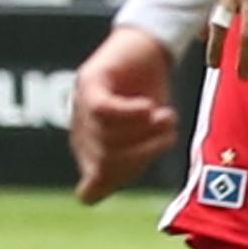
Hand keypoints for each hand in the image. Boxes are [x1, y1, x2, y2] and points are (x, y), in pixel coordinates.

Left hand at [70, 27, 181, 203]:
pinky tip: (149, 107)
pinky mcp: (91, 83)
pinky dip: (131, 113)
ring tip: (165, 115)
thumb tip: (84, 199)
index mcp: (91, 154)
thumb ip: (128, 164)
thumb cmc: (149, 95)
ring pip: (107, 138)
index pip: (92, 191)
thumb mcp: (147, 139)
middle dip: (144, 153)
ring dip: (146, 130)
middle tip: (166, 133)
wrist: (150, 49)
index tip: (149, 157)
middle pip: (106, 165)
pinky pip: (103, 110)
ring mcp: (81, 107)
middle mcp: (82, 134)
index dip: (123, 181)